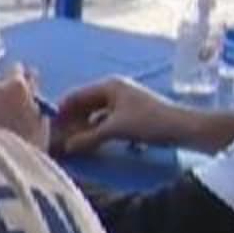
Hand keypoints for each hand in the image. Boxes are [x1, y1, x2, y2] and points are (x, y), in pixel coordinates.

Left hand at [0, 63, 47, 151]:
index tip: (29, 91)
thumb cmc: (24, 147)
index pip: (23, 72)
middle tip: (13, 103)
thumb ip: (36, 106)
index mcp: (18, 86)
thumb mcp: (41, 126)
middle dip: (8, 87)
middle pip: (2, 79)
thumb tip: (32, 97)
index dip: (27, 82)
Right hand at [52, 77, 183, 156]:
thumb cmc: (149, 122)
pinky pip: (107, 120)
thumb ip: (88, 137)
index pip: (76, 95)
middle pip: (85, 104)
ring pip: (96, 114)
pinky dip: (98, 130)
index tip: (49, 128)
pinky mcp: (132, 113)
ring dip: (85, 127)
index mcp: (109, 85)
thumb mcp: (115, 130)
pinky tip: (94, 142)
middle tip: (60, 139)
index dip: (61, 111)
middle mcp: (115, 89)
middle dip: (73, 120)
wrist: (184, 128)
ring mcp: (124, 101)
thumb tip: (66, 147)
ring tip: (75, 143)